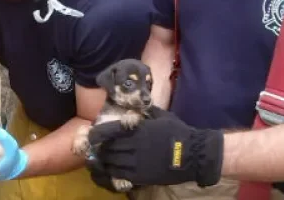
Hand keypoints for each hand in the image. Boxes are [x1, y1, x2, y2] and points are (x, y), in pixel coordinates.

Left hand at [85, 114, 223, 190]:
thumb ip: (144, 112)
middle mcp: (133, 146)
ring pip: (111, 164)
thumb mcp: (160, 116)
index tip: (91, 134)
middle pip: (107, 149)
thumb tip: (133, 106)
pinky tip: (109, 171)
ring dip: (104, 162)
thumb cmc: (177, 132)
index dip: (97, 133)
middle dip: (100, 148)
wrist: (193, 154)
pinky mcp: (141, 177)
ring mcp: (137, 163)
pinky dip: (112, 174)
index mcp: (137, 130)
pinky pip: (120, 176)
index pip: (109, 131)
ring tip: (100, 160)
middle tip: (95, 148)